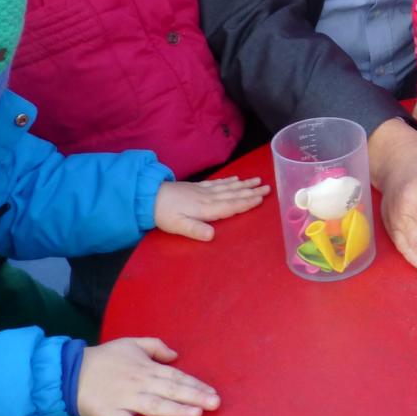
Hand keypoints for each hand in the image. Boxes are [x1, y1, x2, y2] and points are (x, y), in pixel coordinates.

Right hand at [76, 336, 218, 415]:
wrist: (70, 371)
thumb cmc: (103, 358)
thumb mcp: (131, 343)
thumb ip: (155, 347)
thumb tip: (176, 355)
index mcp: (146, 368)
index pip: (176, 377)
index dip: (195, 385)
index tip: (213, 393)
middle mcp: (140, 384)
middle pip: (171, 391)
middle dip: (194, 397)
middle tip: (215, 404)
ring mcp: (125, 400)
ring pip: (154, 406)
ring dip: (176, 411)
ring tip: (195, 415)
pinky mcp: (110, 414)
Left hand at [153, 177, 267, 240]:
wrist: (148, 196)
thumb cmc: (163, 214)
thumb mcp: (178, 226)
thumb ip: (195, 230)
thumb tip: (212, 236)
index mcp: (206, 209)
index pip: (230, 206)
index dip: (246, 202)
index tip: (261, 198)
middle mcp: (208, 198)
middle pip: (233, 194)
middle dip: (251, 191)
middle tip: (268, 187)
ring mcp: (203, 191)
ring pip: (228, 187)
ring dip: (244, 184)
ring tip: (257, 180)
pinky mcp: (197, 187)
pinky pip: (217, 183)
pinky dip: (229, 181)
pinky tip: (235, 178)